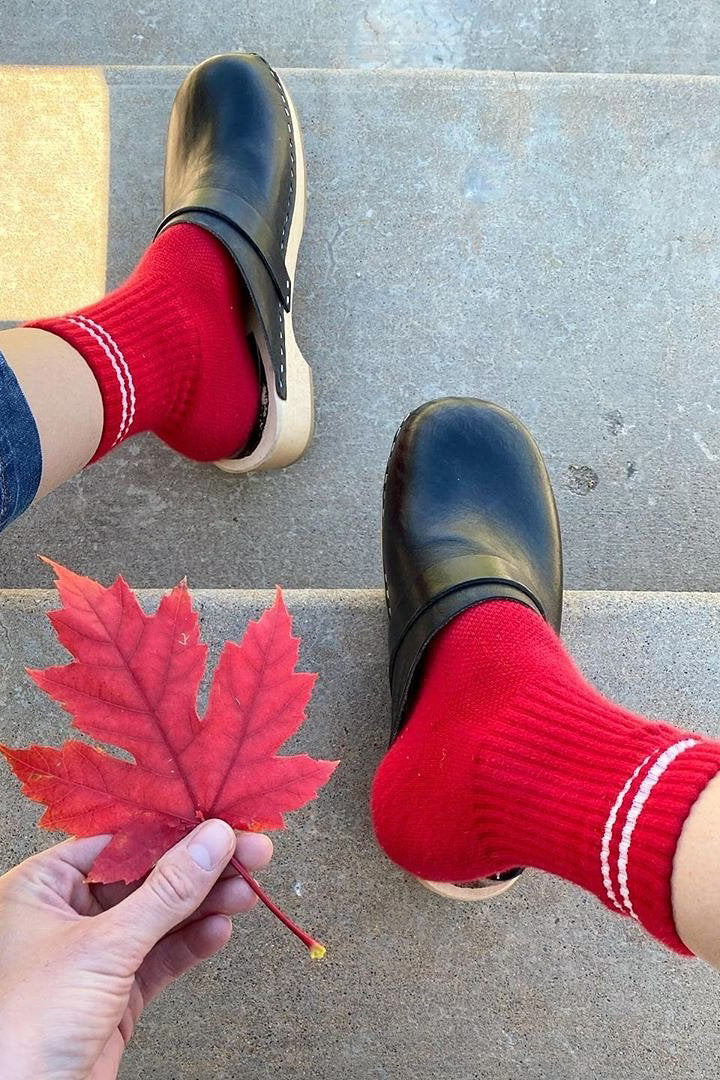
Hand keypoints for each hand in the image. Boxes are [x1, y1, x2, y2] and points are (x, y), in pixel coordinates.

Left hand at [0, 821, 271, 1079]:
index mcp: (40, 889)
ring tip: (242, 890)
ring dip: (204, 904)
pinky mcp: (112, 995)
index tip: (217, 824)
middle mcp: (63, 917)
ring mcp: (90, 957)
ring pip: (159, 917)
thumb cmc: (22, 1030)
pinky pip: (160, 957)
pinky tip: (217, 929)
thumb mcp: (103, 947)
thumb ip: (165, 892)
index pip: (119, 843)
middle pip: (146, 878)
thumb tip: (209, 843)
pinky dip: (192, 944)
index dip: (173, 831)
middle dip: (199, 869)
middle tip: (247, 853)